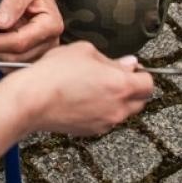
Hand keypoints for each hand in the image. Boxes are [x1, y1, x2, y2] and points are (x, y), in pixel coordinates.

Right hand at [0, 44, 153, 155]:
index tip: (130, 69)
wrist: (32, 100)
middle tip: (113, 76)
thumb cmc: (54, 73)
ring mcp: (105, 122)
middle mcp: (118, 108)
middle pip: (140, 101)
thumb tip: (127, 64)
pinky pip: (105, 119)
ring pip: (122, 111)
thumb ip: (111, 59)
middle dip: (132, 88)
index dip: (141, 74)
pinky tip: (82, 98)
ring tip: (93, 86)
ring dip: (115, 100)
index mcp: (121, 85)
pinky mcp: (91, 131)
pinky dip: (100, 110)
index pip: (149, 83)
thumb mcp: (85, 51)